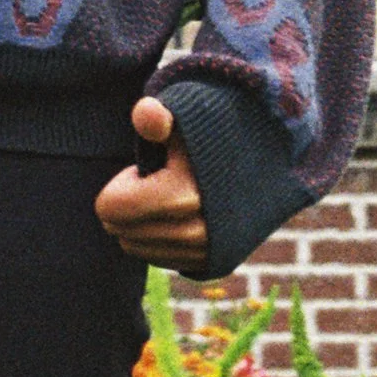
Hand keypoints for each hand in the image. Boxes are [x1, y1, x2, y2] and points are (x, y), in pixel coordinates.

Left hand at [94, 95, 210, 273]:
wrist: (265, 157)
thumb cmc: (209, 133)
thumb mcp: (182, 118)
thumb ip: (155, 117)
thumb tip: (147, 113)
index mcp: (182, 194)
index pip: (111, 209)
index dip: (119, 184)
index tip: (145, 169)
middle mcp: (197, 231)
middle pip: (122, 231)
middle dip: (127, 204)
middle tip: (157, 180)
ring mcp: (207, 252)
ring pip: (137, 248)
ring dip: (140, 223)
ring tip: (169, 194)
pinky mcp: (214, 263)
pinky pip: (159, 260)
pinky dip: (157, 240)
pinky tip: (176, 215)